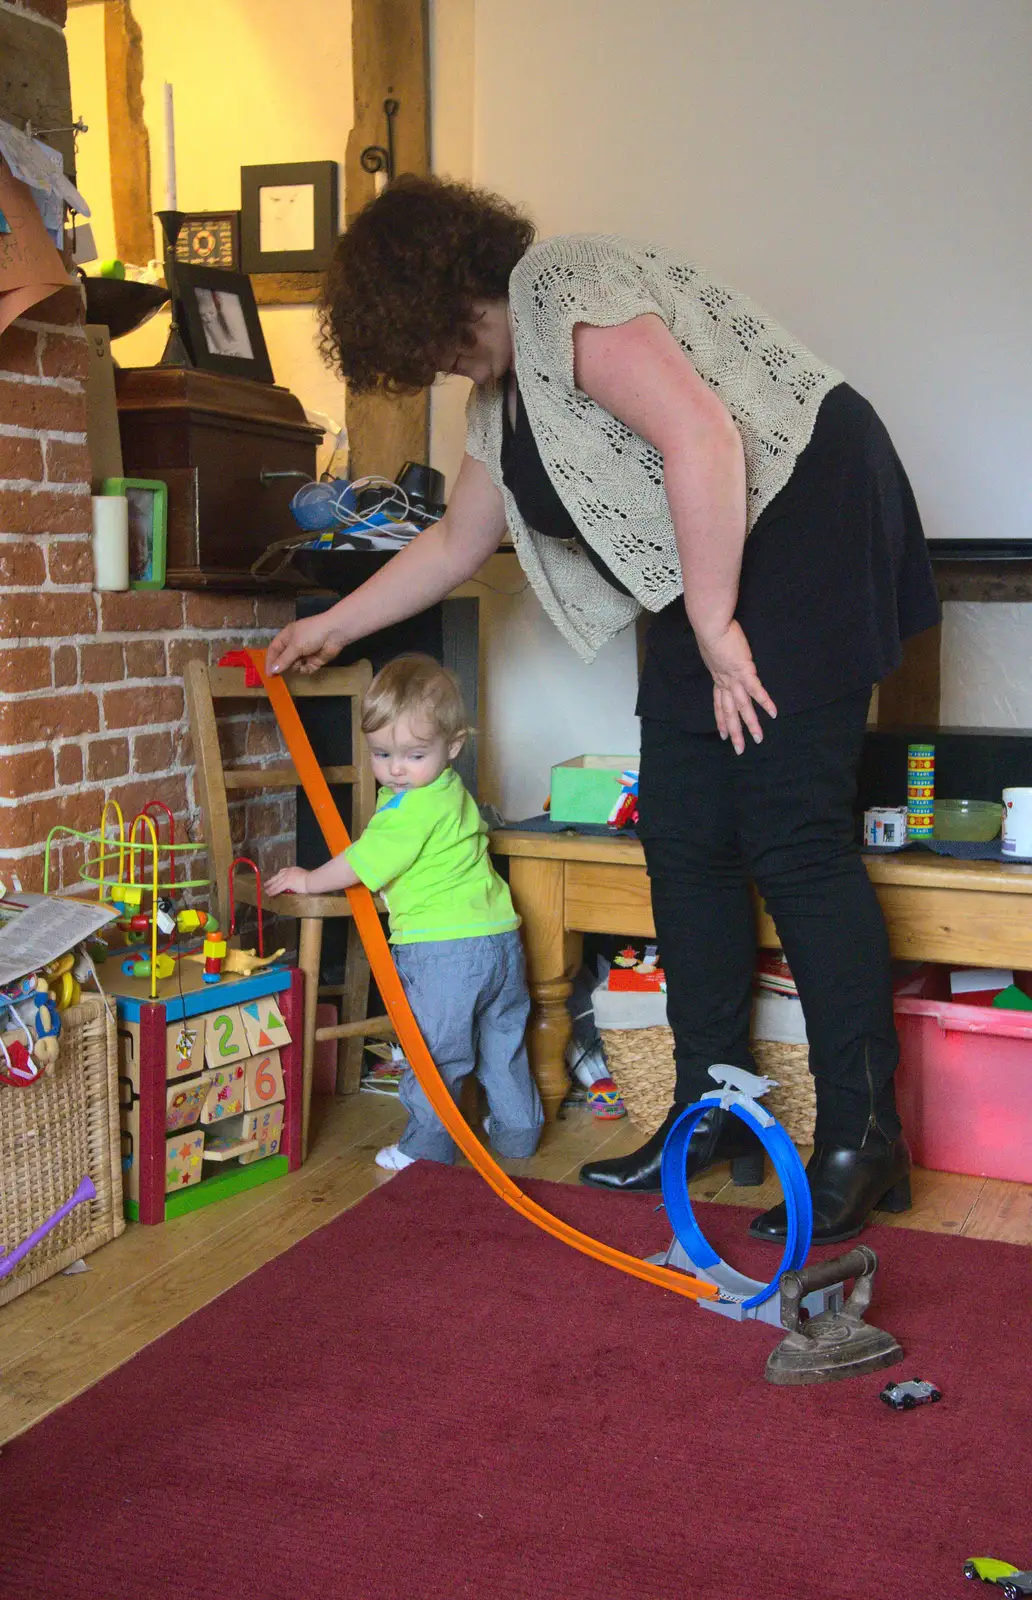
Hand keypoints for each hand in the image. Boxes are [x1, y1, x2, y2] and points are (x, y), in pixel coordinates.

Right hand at [265, 612, 349, 676]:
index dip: (270, 661)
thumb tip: (273, 670)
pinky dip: (305, 669)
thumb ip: (284, 659)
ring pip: (294, 666)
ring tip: (300, 663)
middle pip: (283, 660)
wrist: (334, 633)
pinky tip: (308, 665)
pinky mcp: (314, 661)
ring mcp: (304, 653)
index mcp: (286, 637)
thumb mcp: (295, 646)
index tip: (268, 674)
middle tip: (280, 675)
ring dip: (295, 667)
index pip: (274, 650)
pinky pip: (305, 669)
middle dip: (283, 666)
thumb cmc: (311, 634)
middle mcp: (294, 645)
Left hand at [266, 866, 310, 896]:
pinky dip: (273, 891)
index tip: (275, 878)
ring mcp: (287, 877)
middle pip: (277, 877)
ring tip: (266, 891)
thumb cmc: (312, 880)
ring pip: (276, 883)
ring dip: (270, 887)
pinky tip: (270, 894)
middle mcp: (289, 872)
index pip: (283, 871)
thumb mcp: (304, 876)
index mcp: (293, 869)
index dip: (277, 875)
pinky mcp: (287, 882)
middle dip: (271, 881)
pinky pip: (278, 888)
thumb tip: (298, 884)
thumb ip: (299, 879)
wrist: (313, 880)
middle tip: (266, 884)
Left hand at [695, 620, 776, 753]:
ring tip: (759, 739)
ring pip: (743, 707)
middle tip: (739, 749)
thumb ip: (718, 656)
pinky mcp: (745, 671)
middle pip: (729, 712)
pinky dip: (765, 703)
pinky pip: (756, 691)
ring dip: (751, 724)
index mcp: (717, 677)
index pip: (718, 704)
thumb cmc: (711, 632)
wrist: (711, 626)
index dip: (720, 720)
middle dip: (734, 732)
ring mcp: (734, 679)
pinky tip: (773, 714)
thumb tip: (720, 655)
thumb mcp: (713, 649)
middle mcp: (724, 682)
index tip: (721, 734)